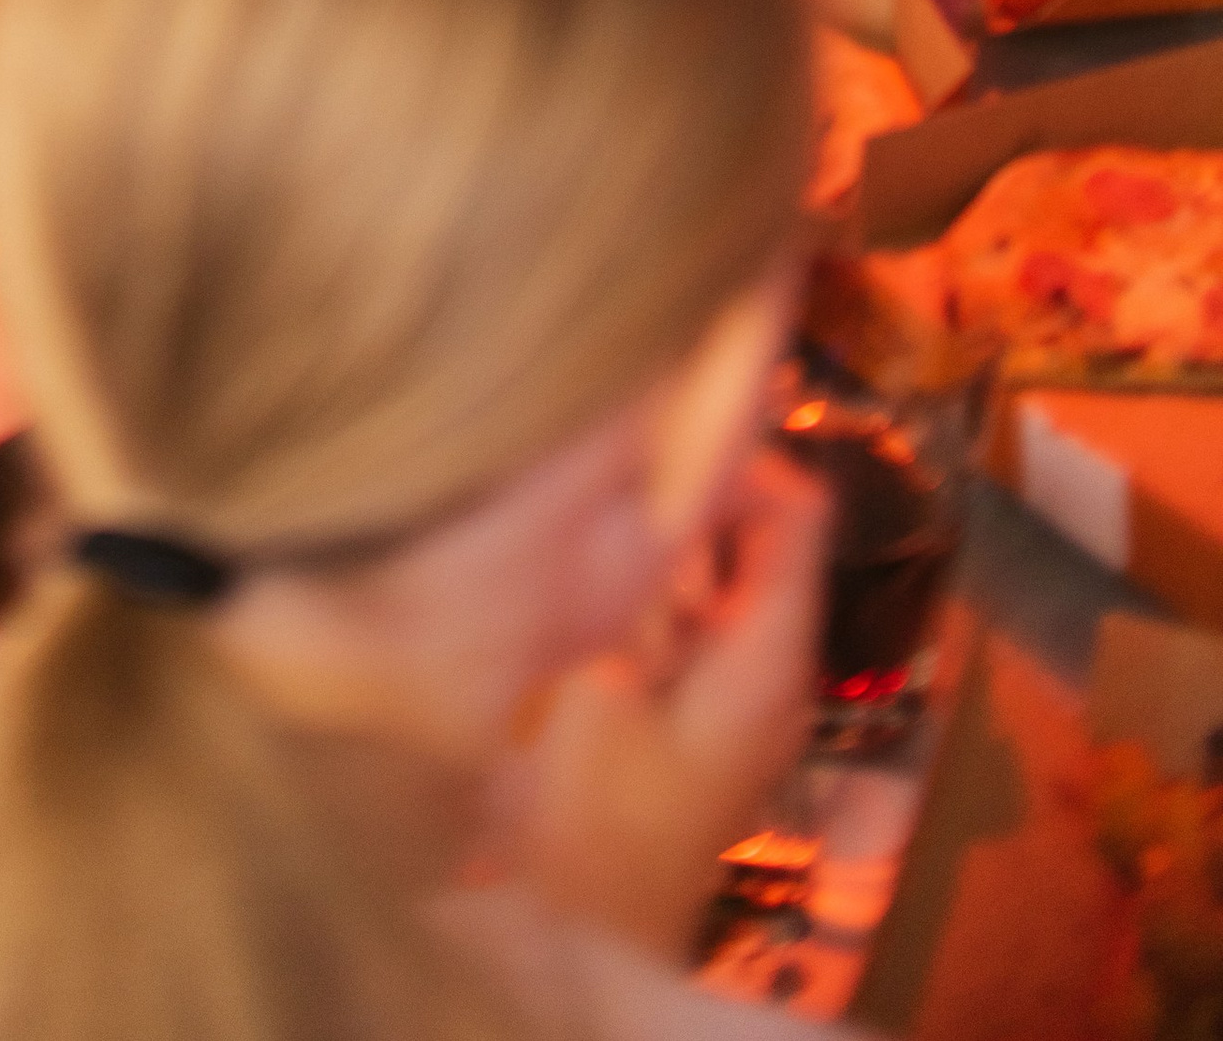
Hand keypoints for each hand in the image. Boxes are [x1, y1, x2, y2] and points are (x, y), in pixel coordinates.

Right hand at [511, 451, 828, 963]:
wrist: (564, 953)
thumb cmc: (581, 828)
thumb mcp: (596, 674)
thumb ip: (633, 561)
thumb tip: (651, 448)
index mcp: (773, 656)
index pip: (793, 505)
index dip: (736, 443)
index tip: (659, 406)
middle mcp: (772, 672)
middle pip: (749, 533)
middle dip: (680, 486)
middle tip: (598, 461)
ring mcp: (733, 701)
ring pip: (707, 572)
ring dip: (651, 537)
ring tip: (577, 515)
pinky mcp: (690, 720)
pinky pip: (679, 618)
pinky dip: (638, 587)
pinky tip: (573, 588)